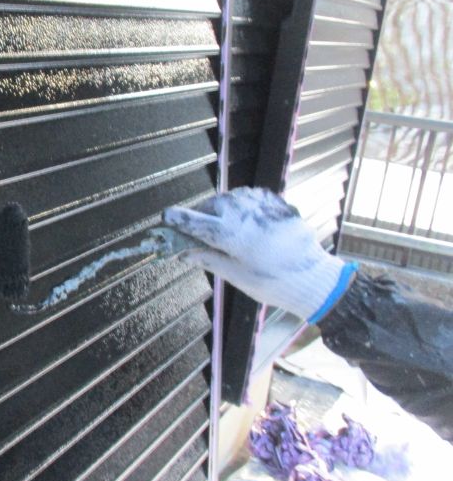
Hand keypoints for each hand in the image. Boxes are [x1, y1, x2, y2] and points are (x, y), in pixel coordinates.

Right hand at [162, 187, 350, 321]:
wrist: (315, 278)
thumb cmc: (273, 283)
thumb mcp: (236, 275)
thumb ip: (207, 258)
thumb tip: (183, 252)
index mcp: (230, 233)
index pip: (194, 220)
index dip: (177, 219)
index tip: (165, 216)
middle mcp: (243, 213)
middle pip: (210, 206)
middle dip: (202, 216)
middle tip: (201, 233)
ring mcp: (261, 204)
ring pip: (229, 198)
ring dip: (221, 209)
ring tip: (224, 226)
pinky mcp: (276, 203)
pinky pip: (249, 197)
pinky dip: (241, 206)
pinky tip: (245, 219)